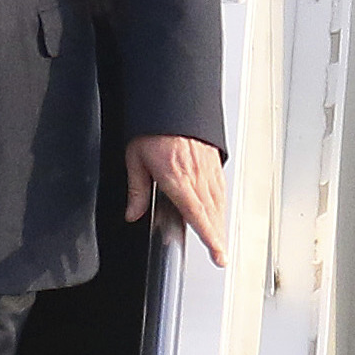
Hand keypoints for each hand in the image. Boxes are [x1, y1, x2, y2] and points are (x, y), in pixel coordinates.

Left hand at [127, 134, 227, 265]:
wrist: (172, 98)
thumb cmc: (154, 125)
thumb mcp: (135, 157)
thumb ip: (137, 189)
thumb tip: (133, 212)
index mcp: (178, 179)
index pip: (197, 216)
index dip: (210, 238)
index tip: (218, 255)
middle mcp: (198, 176)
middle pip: (213, 214)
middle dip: (217, 236)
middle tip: (220, 255)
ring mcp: (209, 168)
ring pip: (219, 202)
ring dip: (220, 222)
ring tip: (219, 238)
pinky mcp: (214, 160)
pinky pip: (220, 187)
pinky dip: (220, 203)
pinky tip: (218, 210)